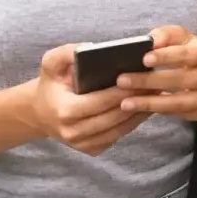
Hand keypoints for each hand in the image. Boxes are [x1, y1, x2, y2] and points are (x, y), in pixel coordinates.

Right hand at [33, 45, 148, 155]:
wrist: (40, 112)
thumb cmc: (51, 84)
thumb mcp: (50, 63)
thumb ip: (66, 52)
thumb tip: (90, 48)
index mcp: (65, 111)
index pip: (101, 101)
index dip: (123, 91)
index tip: (141, 78)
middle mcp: (73, 132)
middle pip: (114, 117)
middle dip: (136, 101)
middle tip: (156, 86)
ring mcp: (83, 144)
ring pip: (120, 130)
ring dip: (139, 114)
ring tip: (155, 96)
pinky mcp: (92, 149)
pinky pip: (117, 136)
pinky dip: (132, 123)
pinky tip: (143, 108)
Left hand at [115, 25, 196, 123]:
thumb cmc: (196, 54)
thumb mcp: (186, 39)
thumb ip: (168, 35)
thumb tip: (151, 41)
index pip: (186, 55)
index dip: (166, 57)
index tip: (144, 59)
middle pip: (180, 80)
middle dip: (149, 81)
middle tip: (122, 81)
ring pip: (178, 102)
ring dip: (150, 103)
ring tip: (126, 103)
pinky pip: (178, 114)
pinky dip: (158, 110)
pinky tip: (141, 108)